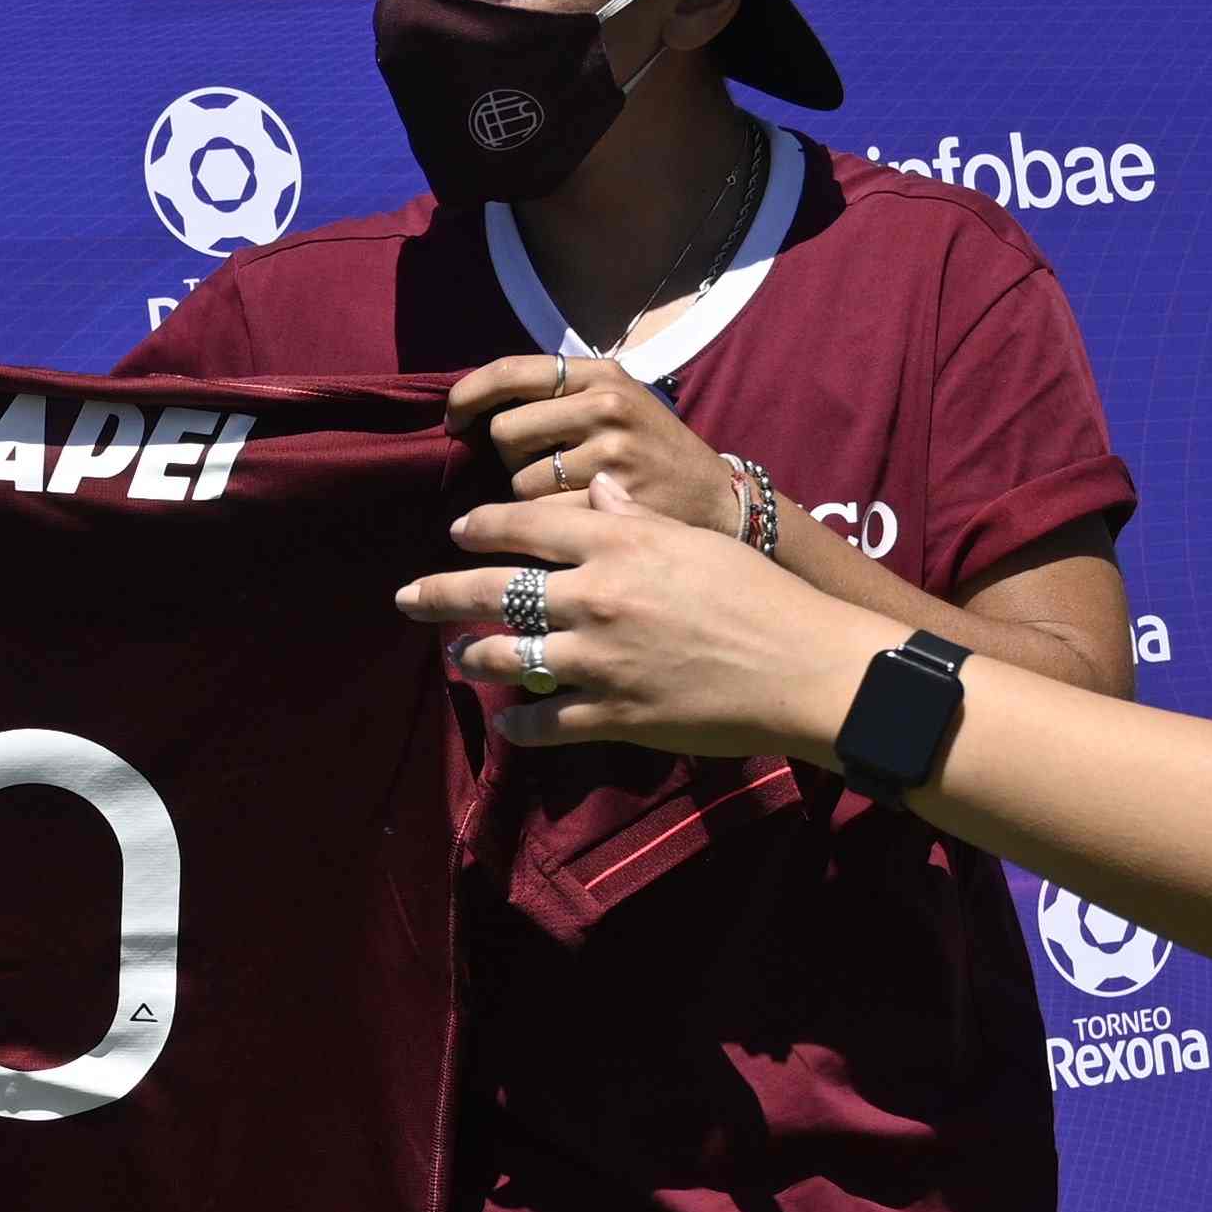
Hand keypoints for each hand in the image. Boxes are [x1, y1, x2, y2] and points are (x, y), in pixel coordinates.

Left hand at [396, 476, 891, 755]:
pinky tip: (508, 721)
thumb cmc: (760, 595)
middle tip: (407, 596)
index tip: (459, 531)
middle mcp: (597, 597)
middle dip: (441, 593)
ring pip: (507, 657)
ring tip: (457, 656)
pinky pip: (546, 723)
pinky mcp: (614, 717)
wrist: (804, 666)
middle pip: (494, 590)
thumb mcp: (695, 540)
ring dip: (474, 657)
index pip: (528, 524)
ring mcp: (600, 661)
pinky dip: (520, 723)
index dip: (483, 528)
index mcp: (620, 544)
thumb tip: (593, 488)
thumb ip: (634, 518)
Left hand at [452, 352, 771, 543]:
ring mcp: (611, 452)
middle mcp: (605, 404)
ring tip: (569, 502)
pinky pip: (542, 521)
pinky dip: (546, 533)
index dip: (468, 396)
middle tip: (542, 474)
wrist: (719, 500)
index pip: (510, 370)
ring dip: (528, 503)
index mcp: (600, 374)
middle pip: (503, 434)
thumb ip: (557, 402)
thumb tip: (470, 413)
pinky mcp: (612, 500)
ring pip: (518, 484)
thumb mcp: (617, 406)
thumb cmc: (653, 456)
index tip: (452, 421)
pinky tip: (574, 529)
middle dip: (507, 461)